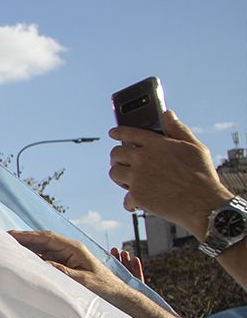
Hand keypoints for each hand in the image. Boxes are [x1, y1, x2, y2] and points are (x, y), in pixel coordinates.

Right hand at [12, 229, 188, 317]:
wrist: (119, 298)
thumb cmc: (104, 289)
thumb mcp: (83, 281)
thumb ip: (62, 272)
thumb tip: (42, 264)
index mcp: (74, 248)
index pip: (46, 238)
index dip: (27, 235)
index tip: (10, 234)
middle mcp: (68, 249)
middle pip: (41, 240)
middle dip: (23, 239)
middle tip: (2, 239)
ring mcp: (66, 256)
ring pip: (41, 249)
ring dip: (26, 248)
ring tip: (7, 248)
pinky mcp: (65, 265)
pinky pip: (45, 258)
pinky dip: (33, 258)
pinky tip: (22, 260)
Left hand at [109, 110, 232, 236]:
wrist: (205, 203)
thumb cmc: (203, 175)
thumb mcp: (195, 147)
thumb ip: (178, 129)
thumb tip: (168, 114)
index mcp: (157, 144)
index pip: (130, 133)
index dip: (119, 132)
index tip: (113, 133)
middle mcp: (143, 158)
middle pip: (115, 153)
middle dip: (117, 157)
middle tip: (122, 162)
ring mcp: (138, 177)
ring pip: (114, 173)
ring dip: (120, 177)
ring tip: (128, 181)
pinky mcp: (137, 195)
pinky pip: (125, 198)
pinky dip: (131, 202)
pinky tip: (136, 203)